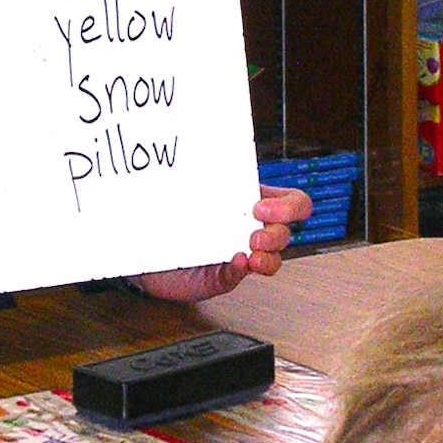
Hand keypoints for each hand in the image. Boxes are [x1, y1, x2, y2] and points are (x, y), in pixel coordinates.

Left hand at [131, 185, 312, 303]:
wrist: (151, 247)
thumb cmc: (175, 218)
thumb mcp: (197, 193)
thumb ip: (210, 185)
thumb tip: (211, 167)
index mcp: (251, 203)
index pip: (292, 202)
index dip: (288, 206)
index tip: (260, 208)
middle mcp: (251, 228)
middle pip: (287, 231)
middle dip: (276, 234)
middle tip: (254, 237)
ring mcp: (242, 252)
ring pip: (275, 257)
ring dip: (268, 256)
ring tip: (250, 255)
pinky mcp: (227, 275)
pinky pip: (243, 274)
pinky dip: (241, 269)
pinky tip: (235, 262)